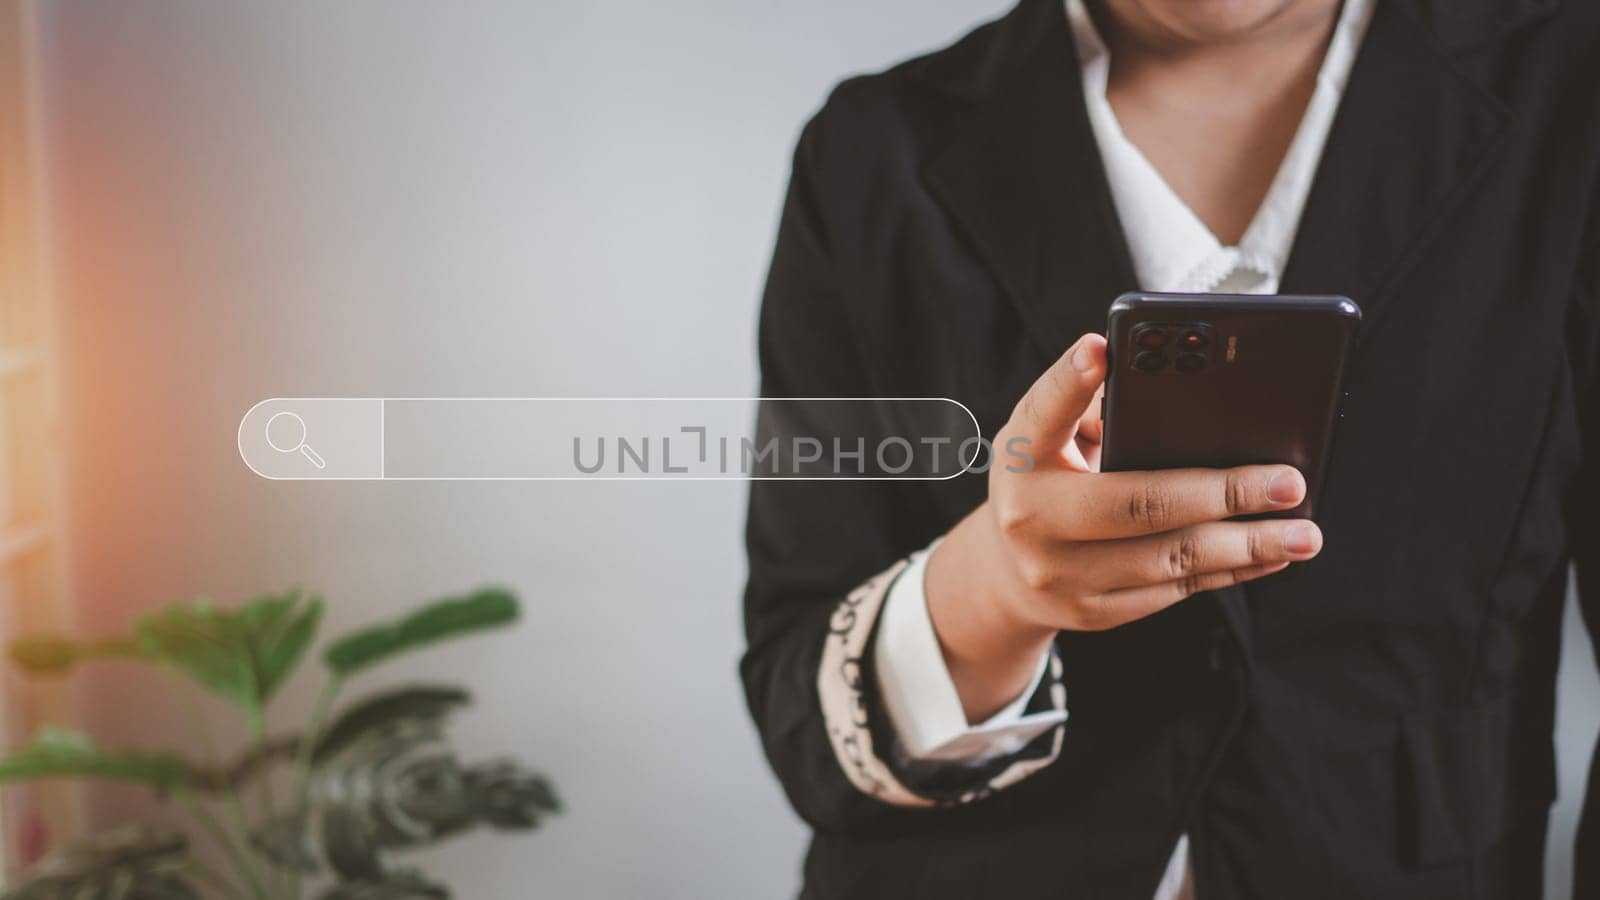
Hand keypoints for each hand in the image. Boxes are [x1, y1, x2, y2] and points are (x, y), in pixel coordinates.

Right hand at [925, 333, 1322, 719]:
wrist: (1007, 574)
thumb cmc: (1048, 481)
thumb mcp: (1050, 440)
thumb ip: (1095, 410)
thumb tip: (1184, 396)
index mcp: (1021, 458)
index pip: (1043, 413)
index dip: (1070, 381)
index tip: (1100, 348)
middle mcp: (1033, 518)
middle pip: (1136, 503)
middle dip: (1222, 493)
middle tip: (1289, 482)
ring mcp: (1064, 573)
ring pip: (1170, 558)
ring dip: (1248, 544)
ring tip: (1305, 532)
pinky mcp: (1096, 611)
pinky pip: (1175, 591)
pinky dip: (1231, 572)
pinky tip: (1273, 555)